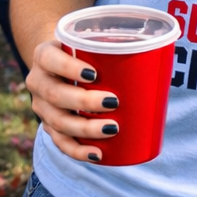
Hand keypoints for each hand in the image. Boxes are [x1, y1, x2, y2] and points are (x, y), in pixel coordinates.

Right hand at [26, 39, 118, 161]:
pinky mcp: (49, 125)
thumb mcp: (91, 42)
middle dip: (84, 101)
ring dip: (85, 128)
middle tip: (114, 102)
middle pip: (55, 94)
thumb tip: (158, 53)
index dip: (68, 68)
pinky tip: (97, 154)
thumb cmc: (85, 52)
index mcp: (44, 55)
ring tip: (112, 128)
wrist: (62, 64)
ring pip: (57, 122)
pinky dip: (79, 151)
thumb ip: (113, 44)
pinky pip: (60, 142)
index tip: (94, 74)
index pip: (49, 59)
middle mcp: (38, 81)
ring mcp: (41, 106)